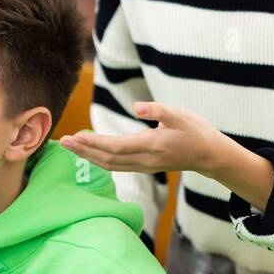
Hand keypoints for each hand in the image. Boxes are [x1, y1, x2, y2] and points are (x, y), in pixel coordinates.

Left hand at [57, 101, 229, 177]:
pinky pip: (116, 166)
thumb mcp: (181, 115)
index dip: (95, 143)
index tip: (77, 136)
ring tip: (69, 147)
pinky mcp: (144, 167)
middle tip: (63, 142)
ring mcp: (144, 166)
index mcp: (152, 145)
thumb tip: (137, 106)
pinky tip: (88, 153)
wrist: (210, 156)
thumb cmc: (197, 131)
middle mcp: (145, 160)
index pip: (117, 146)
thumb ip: (158, 110)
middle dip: (84, 151)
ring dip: (88, 156)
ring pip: (110, 165)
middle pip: (108, 159)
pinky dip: (99, 159)